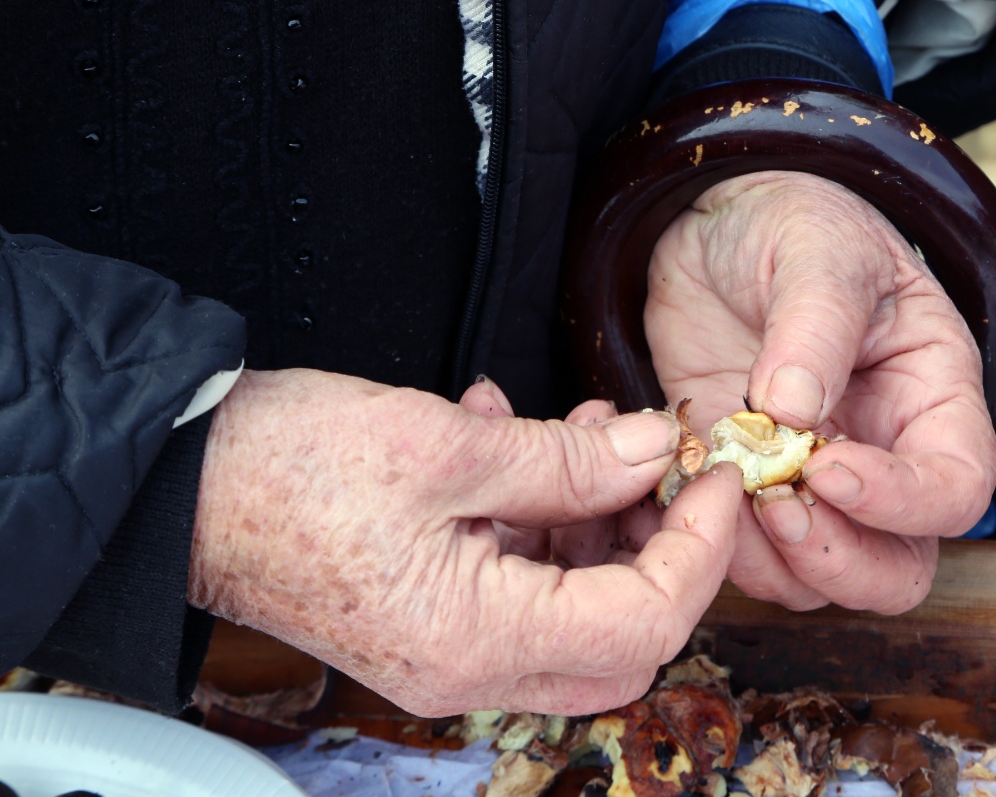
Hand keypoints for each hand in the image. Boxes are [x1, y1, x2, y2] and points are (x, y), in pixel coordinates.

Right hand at [187, 368, 741, 715]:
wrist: (176, 485)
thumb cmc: (287, 468)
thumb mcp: (447, 446)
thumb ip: (567, 461)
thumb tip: (654, 453)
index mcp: (474, 641)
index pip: (642, 623)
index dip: (698, 549)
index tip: (715, 477)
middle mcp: (465, 669)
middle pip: (619, 638)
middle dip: (659, 546)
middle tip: (662, 464)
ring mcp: (445, 652)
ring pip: (575, 609)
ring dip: (601, 520)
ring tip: (589, 431)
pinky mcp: (428, 621)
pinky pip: (520, 584)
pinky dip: (542, 518)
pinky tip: (521, 440)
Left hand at [642, 170, 995, 612]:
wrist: (715, 230)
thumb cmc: (794, 222)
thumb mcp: (818, 247)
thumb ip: (817, 322)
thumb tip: (793, 406)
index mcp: (933, 395)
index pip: (956, 486)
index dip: (902, 499)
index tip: (827, 466)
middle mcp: (886, 456)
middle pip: (899, 568)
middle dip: (840, 560)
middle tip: (777, 504)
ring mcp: (815, 484)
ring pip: (822, 582)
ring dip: (773, 559)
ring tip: (725, 491)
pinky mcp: (748, 491)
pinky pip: (746, 559)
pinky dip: (716, 547)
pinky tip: (686, 491)